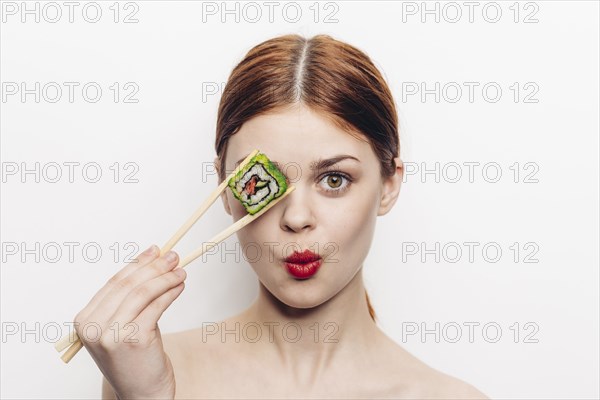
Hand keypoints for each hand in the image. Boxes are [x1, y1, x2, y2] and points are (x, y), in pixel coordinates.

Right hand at [73, 245, 185, 398]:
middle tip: (173, 256)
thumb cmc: (133, 360)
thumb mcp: (120, 328)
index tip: (155, 251)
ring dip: (165, 278)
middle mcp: (94, 326)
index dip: (137, 263)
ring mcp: (112, 333)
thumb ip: (127, 301)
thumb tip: (151, 262)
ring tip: (181, 271)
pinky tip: (180, 286)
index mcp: (85, 321)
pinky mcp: (134, 337)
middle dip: (154, 267)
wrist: (141, 394)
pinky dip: (171, 292)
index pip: (114, 283)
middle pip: (129, 284)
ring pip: (143, 292)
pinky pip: (156, 306)